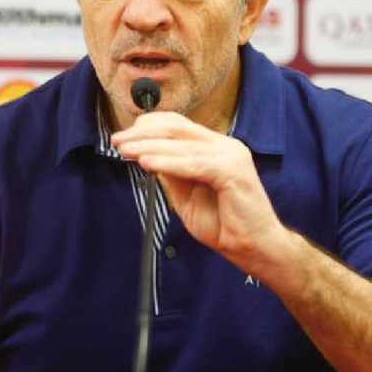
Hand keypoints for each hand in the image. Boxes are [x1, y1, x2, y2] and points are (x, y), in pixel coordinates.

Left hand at [111, 112, 290, 263]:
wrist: (253, 245)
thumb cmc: (224, 224)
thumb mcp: (187, 195)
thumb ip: (173, 174)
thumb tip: (148, 156)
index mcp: (216, 148)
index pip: (179, 125)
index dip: (149, 126)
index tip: (125, 136)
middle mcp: (226, 146)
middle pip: (178, 129)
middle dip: (143, 134)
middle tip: (118, 141)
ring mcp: (232, 156)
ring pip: (183, 145)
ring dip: (150, 147)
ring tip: (126, 151)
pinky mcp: (234, 171)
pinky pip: (194, 164)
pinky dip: (169, 162)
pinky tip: (148, 164)